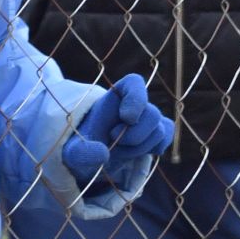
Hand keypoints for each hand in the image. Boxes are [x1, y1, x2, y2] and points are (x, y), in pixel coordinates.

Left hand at [62, 74, 173, 188]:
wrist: (89, 154)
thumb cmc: (80, 147)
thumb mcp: (73, 152)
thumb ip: (82, 153)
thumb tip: (104, 154)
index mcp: (113, 97)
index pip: (134, 83)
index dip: (136, 99)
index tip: (127, 118)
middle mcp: (134, 105)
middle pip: (152, 113)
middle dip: (134, 136)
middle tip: (113, 141)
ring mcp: (146, 119)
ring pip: (160, 130)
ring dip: (139, 148)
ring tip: (118, 151)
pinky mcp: (154, 134)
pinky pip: (166, 137)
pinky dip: (154, 149)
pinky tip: (136, 155)